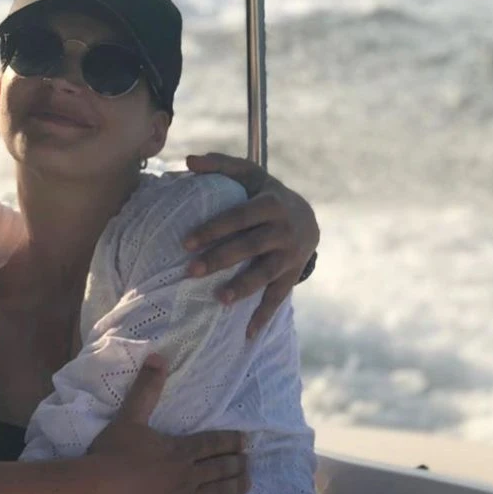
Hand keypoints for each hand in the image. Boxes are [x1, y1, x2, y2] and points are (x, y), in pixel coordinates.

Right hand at [89, 355, 248, 493]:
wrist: (102, 493)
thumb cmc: (113, 454)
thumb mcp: (129, 417)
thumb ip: (146, 389)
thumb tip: (159, 357)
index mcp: (180, 449)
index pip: (213, 443)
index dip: (231, 441)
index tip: (245, 441)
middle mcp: (191, 473)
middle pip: (222, 467)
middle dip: (237, 463)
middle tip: (248, 462)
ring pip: (222, 491)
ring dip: (237, 485)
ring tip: (247, 482)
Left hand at [183, 152, 319, 338]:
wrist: (307, 216)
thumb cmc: (265, 193)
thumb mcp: (249, 174)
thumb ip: (220, 165)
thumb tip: (187, 159)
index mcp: (271, 203)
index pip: (239, 217)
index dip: (213, 229)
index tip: (185, 242)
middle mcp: (284, 230)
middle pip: (250, 246)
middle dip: (221, 260)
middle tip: (190, 272)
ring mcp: (290, 255)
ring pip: (266, 274)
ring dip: (244, 288)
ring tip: (220, 300)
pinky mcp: (292, 274)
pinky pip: (278, 297)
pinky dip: (264, 316)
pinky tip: (246, 333)